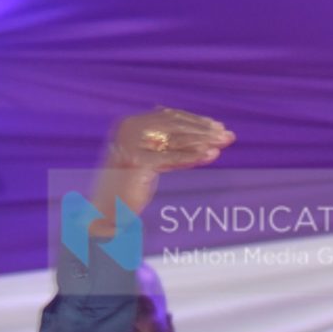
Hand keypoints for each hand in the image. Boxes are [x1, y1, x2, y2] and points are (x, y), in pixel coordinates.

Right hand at [88, 108, 234, 223]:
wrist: (105, 213)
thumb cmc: (128, 189)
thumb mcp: (149, 159)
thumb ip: (166, 144)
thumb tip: (200, 134)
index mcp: (130, 124)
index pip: (169, 118)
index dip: (196, 122)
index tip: (217, 127)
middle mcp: (128, 130)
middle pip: (175, 127)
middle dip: (204, 131)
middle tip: (227, 135)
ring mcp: (131, 145)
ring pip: (176, 140)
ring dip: (203, 141)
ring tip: (223, 144)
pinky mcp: (136, 163)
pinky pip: (171, 158)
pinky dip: (193, 156)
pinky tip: (210, 156)